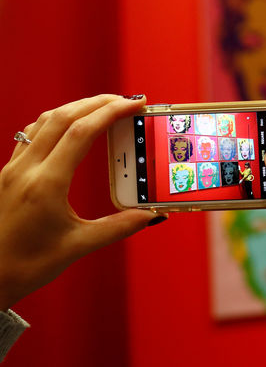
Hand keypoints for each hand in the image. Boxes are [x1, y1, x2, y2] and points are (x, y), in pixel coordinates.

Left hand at [0, 95, 165, 311]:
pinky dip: (57, 121)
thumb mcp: (77, 247)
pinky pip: (32, 133)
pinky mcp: (8, 173)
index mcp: (45, 184)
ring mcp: (13, 169)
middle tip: (127, 101)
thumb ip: (119, 227)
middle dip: (98, 102)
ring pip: (45, 121)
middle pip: (64, 116)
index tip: (135, 104)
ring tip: (104, 108)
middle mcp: (26, 170)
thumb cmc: (24, 265)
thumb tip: (150, 215)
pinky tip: (71, 127)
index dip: (111, 112)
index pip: (81, 132)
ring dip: (77, 107)